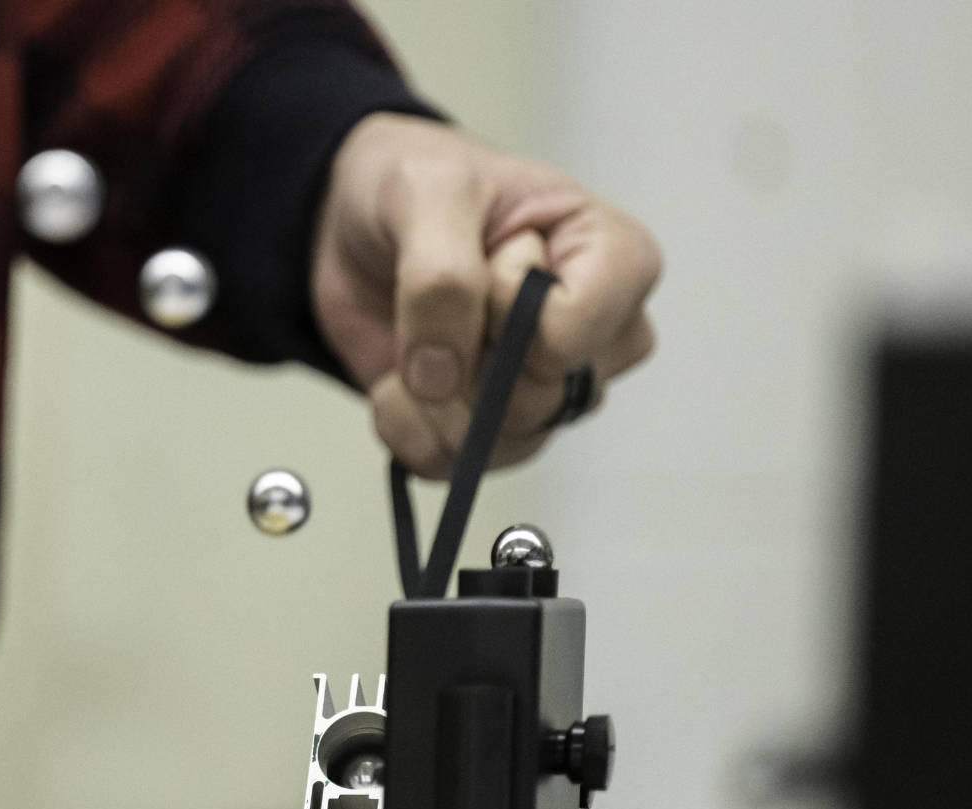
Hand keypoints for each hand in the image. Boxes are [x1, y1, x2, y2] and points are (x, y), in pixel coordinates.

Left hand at [311, 114, 661, 478]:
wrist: (357, 221)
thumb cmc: (419, 182)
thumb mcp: (428, 193)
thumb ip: (442, 276)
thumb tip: (441, 375)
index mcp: (614, 259)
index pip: (575, 332)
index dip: (510, 310)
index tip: (492, 257)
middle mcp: (595, 332)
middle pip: (541, 400)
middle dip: (467, 359)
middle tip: (442, 299)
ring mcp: (546, 385)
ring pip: (505, 441)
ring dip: (435, 401)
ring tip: (417, 336)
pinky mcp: (492, 422)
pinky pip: (456, 463)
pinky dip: (408, 428)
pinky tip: (398, 381)